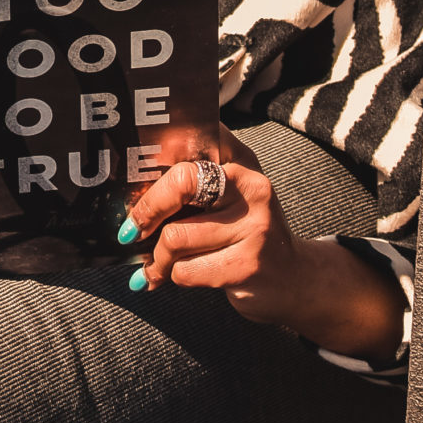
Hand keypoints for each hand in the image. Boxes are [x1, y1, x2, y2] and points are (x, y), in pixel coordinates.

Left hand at [124, 131, 405, 360]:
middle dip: (146, 211)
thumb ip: (189, 186)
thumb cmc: (244, 235)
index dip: (155, 162)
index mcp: (240, 161)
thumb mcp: (227, 198)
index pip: (192, 142)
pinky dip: (170, 277)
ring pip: (175, 237)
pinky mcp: (247, 265)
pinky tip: (169, 279)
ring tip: (157, 265)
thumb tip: (128, 194)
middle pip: (181, 183)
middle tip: (129, 231)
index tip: (132, 183)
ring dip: (157, 258)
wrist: (294, 280)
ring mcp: (254, 226)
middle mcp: (251, 187)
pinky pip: (185, 270)